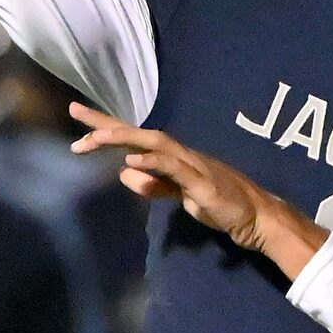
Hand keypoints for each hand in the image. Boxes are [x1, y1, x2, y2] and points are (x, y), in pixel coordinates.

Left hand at [68, 102, 323, 277]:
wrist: (257, 218)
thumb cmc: (221, 205)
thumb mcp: (180, 196)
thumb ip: (155, 185)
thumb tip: (126, 171)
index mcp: (174, 158)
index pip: (135, 137)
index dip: (106, 126)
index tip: (78, 118)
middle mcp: (181, 154)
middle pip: (139, 131)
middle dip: (106, 123)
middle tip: (75, 113)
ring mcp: (193, 165)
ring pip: (155, 142)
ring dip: (125, 137)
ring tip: (96, 137)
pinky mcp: (202, 182)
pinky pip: (174, 168)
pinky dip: (153, 161)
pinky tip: (132, 159)